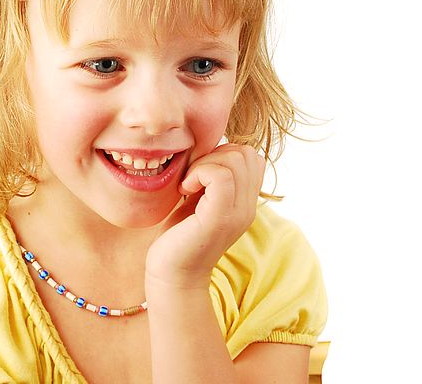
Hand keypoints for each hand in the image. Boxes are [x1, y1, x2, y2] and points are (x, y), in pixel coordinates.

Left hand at [145, 143, 265, 289]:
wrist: (171, 275)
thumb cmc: (178, 235)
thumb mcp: (199, 199)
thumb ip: (210, 178)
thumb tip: (208, 147)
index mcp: (245, 202)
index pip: (251, 156)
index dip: (223, 153)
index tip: (199, 172)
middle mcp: (247, 208)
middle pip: (246, 153)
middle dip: (214, 154)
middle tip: (192, 177)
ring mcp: (237, 214)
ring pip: (236, 159)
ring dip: (205, 163)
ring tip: (188, 185)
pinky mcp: (219, 219)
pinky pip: (221, 176)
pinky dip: (200, 173)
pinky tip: (185, 189)